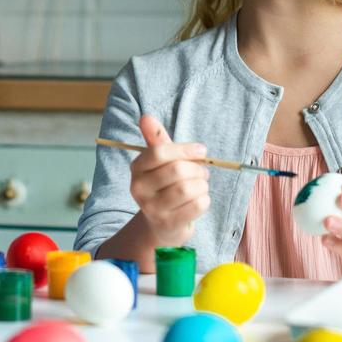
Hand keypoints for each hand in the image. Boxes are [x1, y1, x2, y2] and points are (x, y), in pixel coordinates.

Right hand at [127, 114, 209, 247]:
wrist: (162, 224)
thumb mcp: (160, 162)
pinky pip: (196, 206)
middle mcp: (139, 189)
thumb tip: (146, 117)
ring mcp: (152, 209)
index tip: (202, 150)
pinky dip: (205, 200)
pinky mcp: (168, 225)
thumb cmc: (165, 186)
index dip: (184, 149)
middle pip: (177, 171)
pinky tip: (200, 199)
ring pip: (187, 189)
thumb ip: (156, 140)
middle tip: (203, 172)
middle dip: (197, 169)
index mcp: (136, 169)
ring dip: (202, 185)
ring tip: (201, 185)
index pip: (159, 153)